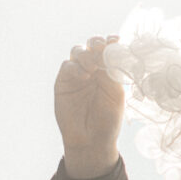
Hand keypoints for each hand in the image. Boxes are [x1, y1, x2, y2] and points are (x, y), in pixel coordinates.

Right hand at [55, 35, 124, 178]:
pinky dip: (76, 67)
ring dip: (87, 54)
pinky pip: (68, 66)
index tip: (116, 40)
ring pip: (78, 51)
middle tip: (102, 48)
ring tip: (94, 67)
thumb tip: (113, 51)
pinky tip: (85, 76)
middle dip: (97, 43)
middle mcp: (94, 69)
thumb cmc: (108, 118)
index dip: (112, 42)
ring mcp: (78, 74)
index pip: (109, 49)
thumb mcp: (116, 94)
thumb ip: (113, 73)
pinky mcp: (63, 82)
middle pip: (92, 45)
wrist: (92, 139)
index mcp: (110, 70)